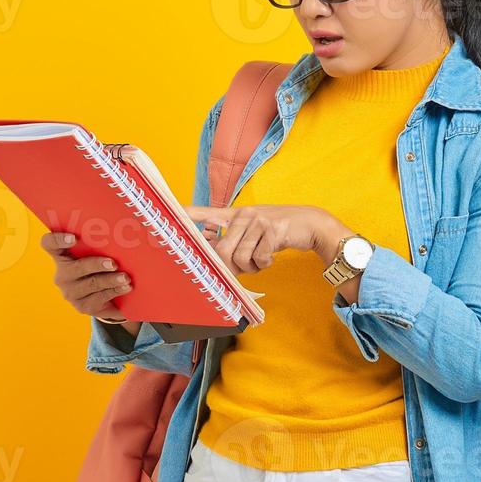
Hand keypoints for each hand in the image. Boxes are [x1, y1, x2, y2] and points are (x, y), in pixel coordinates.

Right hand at [39, 231, 132, 322]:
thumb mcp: (96, 254)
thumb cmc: (100, 267)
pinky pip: (100, 297)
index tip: (74, 238)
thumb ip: (100, 244)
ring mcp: (71, 293)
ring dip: (111, 280)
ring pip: (92, 284)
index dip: (57, 239)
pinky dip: (115, 290)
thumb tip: (126, 228)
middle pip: (76, 268)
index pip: (49, 244)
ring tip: (125, 277)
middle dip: (96, 265)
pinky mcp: (82, 307)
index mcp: (61, 255)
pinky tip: (126, 287)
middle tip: (113, 264)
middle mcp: (62, 275)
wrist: (105, 297)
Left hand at [184, 204, 337, 274]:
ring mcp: (258, 220)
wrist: (309, 223)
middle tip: (244, 268)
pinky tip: (271, 256)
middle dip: (231, 267)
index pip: (207, 213)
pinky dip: (265, 264)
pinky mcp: (272, 230)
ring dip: (251, 267)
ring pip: (241, 257)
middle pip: (222, 250)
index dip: (188, 215)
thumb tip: (218, 257)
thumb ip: (235, 241)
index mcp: (235, 214)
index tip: (171, 214)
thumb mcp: (254, 231)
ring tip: (261, 259)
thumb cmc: (277, 230)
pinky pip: (259, 258)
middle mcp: (244, 214)